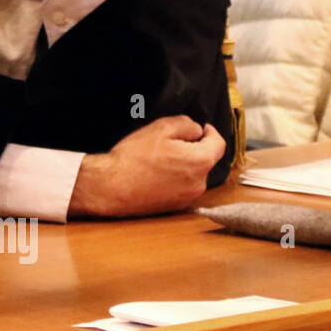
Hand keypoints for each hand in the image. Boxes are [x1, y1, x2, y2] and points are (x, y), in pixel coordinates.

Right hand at [69, 115, 226, 217]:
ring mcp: (189, 197)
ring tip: (160, 160)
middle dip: (194, 149)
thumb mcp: (159, 128)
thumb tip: (197, 130)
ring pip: (194, 174)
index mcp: (201, 161)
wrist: (112, 187)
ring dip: (184, 165)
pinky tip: (156, 174)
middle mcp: (201, 182)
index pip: (219, 143)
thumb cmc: (134, 157)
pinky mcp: (176, 206)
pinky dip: (176, 179)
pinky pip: (184, 187)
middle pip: (206, 159)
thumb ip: (186, 124)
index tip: (201, 128)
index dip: (211, 132)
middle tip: (170, 143)